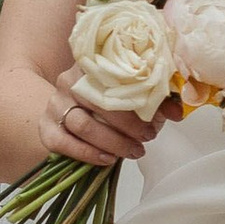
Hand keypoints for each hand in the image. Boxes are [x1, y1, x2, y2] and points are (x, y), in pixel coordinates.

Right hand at [24, 68, 180, 169]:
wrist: (67, 106)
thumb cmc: (107, 99)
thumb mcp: (133, 94)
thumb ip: (156, 98)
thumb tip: (178, 112)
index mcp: (93, 64)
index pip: (114, 76)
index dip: (139, 97)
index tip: (158, 118)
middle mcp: (70, 80)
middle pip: (100, 103)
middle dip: (129, 125)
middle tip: (148, 137)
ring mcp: (55, 104)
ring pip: (83, 124)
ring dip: (113, 142)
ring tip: (134, 151)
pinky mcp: (46, 128)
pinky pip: (63, 143)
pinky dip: (87, 153)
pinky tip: (108, 159)